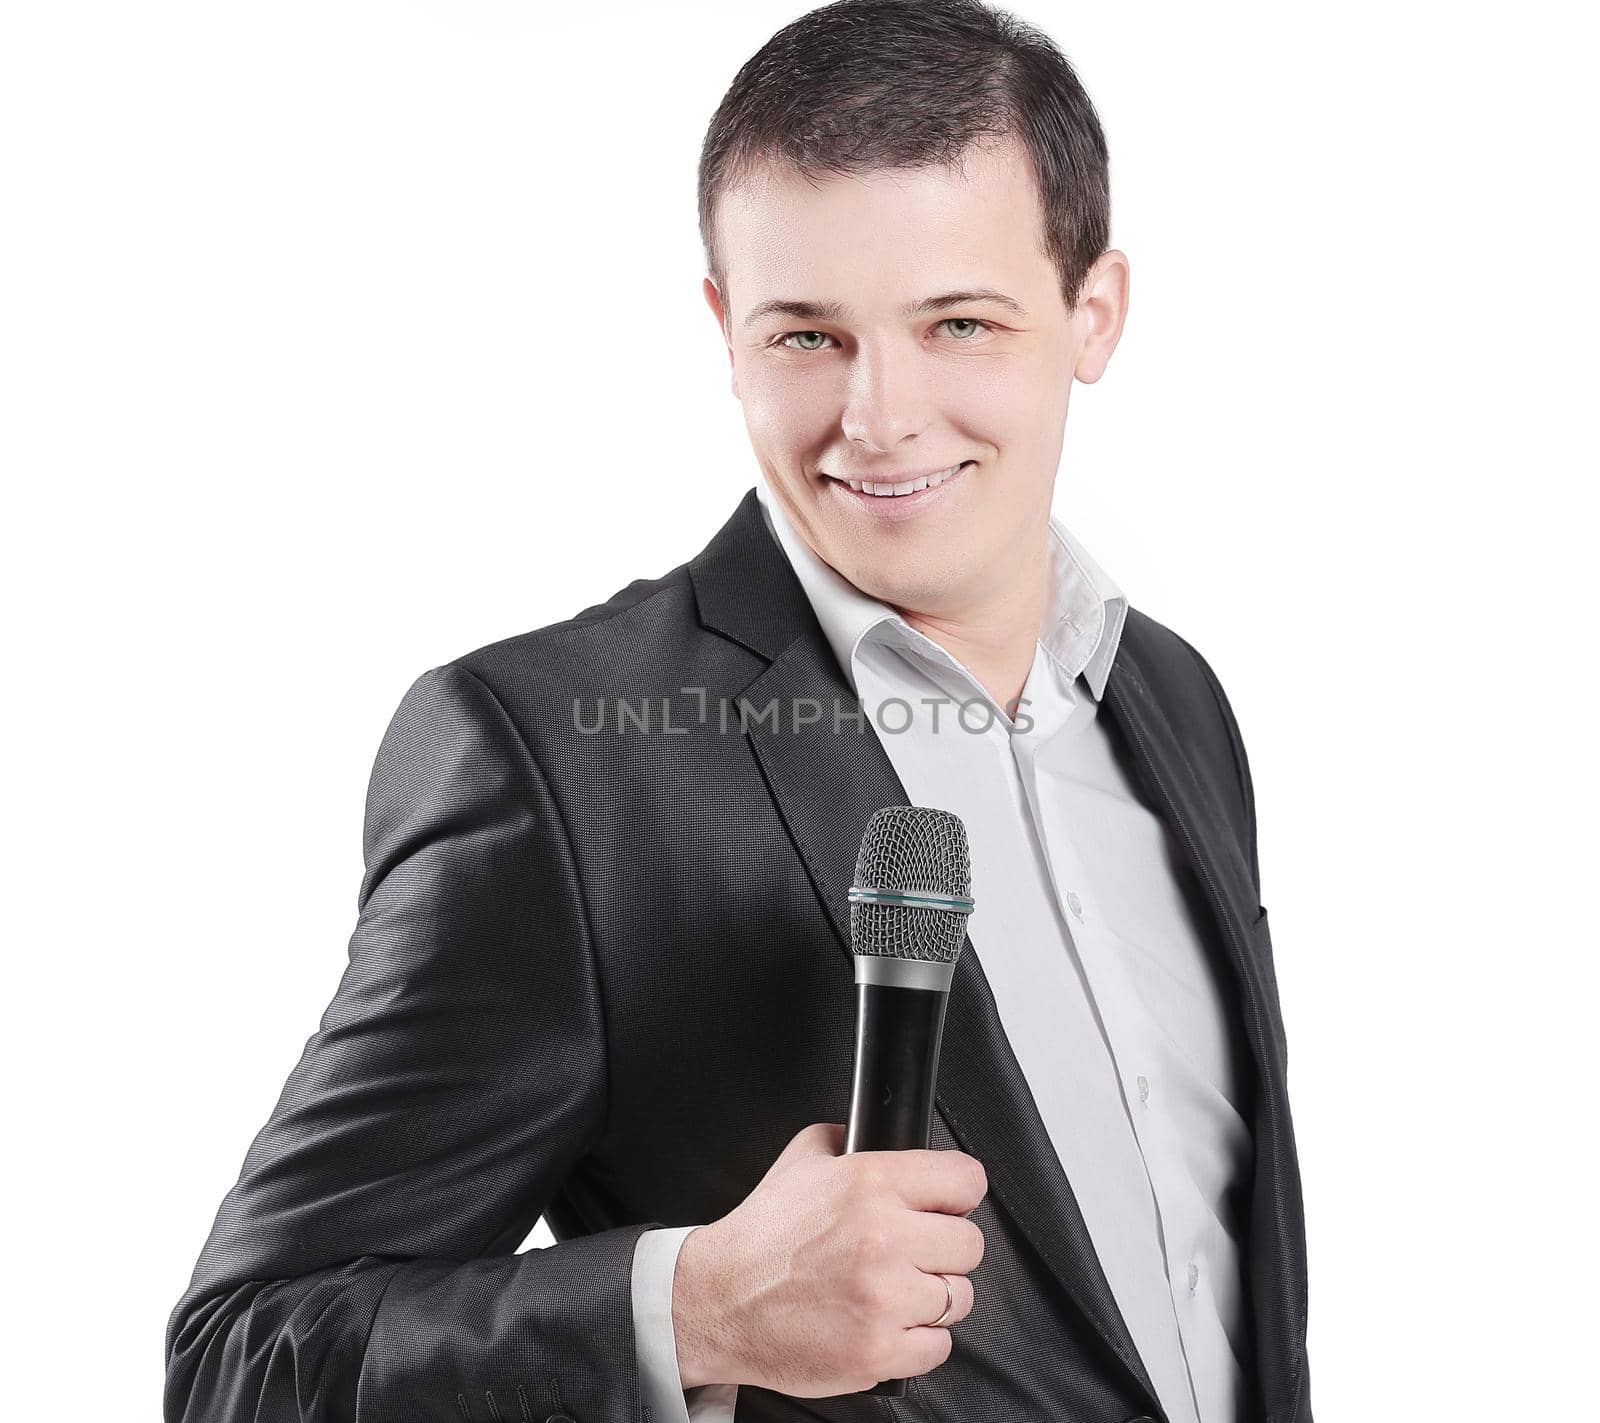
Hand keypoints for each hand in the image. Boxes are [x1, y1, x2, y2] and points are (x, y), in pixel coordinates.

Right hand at [671, 1121, 985, 1395]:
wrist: (719, 1302)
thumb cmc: (762, 1237)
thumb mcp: (801, 1160)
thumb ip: (848, 1139)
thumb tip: (882, 1133)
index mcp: (870, 1182)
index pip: (966, 1180)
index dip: (957, 1194)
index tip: (947, 1205)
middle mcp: (883, 1237)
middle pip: (970, 1243)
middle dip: (944, 1248)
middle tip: (912, 1253)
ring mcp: (883, 1299)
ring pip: (959, 1298)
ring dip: (932, 1297)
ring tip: (893, 1291)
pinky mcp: (878, 1352)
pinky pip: (938, 1347)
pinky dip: (916, 1340)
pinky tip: (884, 1324)